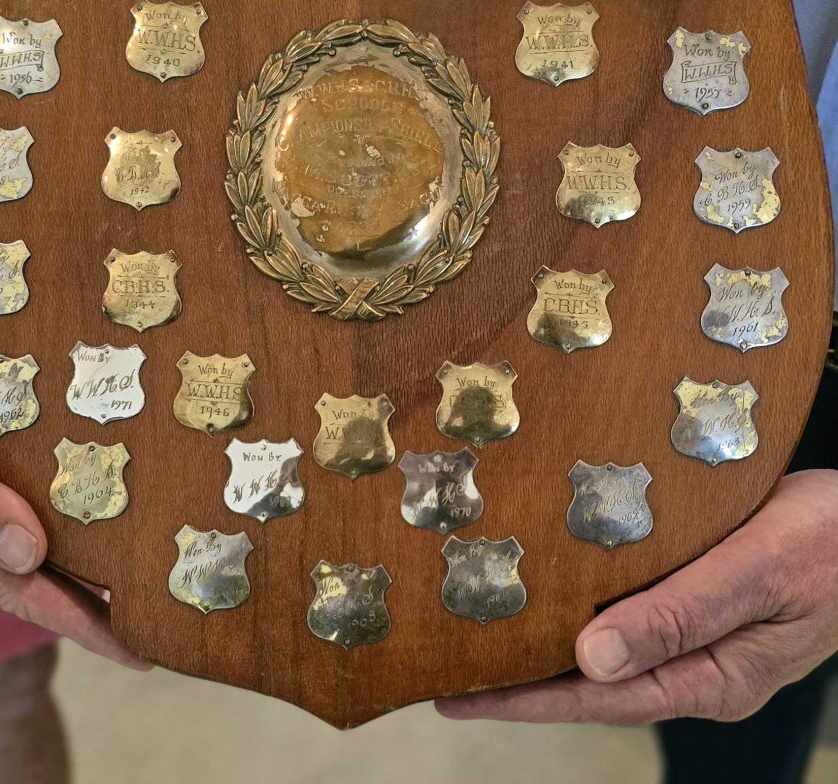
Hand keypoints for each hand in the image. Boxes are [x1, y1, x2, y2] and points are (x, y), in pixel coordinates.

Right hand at [0, 344, 146, 668]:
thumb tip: (31, 556)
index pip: (19, 591)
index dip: (81, 624)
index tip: (143, 650)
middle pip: (34, 560)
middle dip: (97, 585)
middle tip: (167, 596)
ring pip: (32, 510)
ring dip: (85, 526)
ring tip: (150, 537)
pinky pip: (21, 463)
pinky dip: (62, 472)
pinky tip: (101, 464)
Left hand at [438, 470, 837, 723]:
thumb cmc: (829, 545)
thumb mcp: (756, 575)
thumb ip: (679, 615)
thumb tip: (591, 660)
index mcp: (712, 677)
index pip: (599, 698)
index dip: (524, 698)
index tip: (458, 695)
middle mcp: (697, 662)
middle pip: (591, 678)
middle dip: (519, 675)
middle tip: (444, 661)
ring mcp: (697, 630)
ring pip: (605, 640)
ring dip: (544, 636)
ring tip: (476, 624)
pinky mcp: (696, 592)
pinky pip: (627, 603)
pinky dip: (579, 598)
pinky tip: (546, 579)